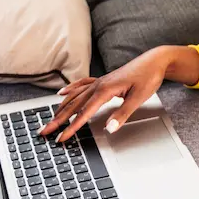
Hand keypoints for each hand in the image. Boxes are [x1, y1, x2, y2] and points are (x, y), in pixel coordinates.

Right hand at [39, 45, 198, 141]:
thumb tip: (109, 128)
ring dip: (61, 108)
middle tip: (43, 131)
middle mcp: (98, 84)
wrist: (155, 60)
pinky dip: (70, 90)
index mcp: (105, 89)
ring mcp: (100, 81)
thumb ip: (123, 114)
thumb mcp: (139, 98)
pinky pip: (81, 85)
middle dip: (58, 119)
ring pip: (75, 96)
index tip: (61, 138)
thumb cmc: (148, 76)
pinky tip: (61, 93)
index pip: (84, 112)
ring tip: (50, 119)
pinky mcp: (103, 80)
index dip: (71, 127)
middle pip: (74, 105)